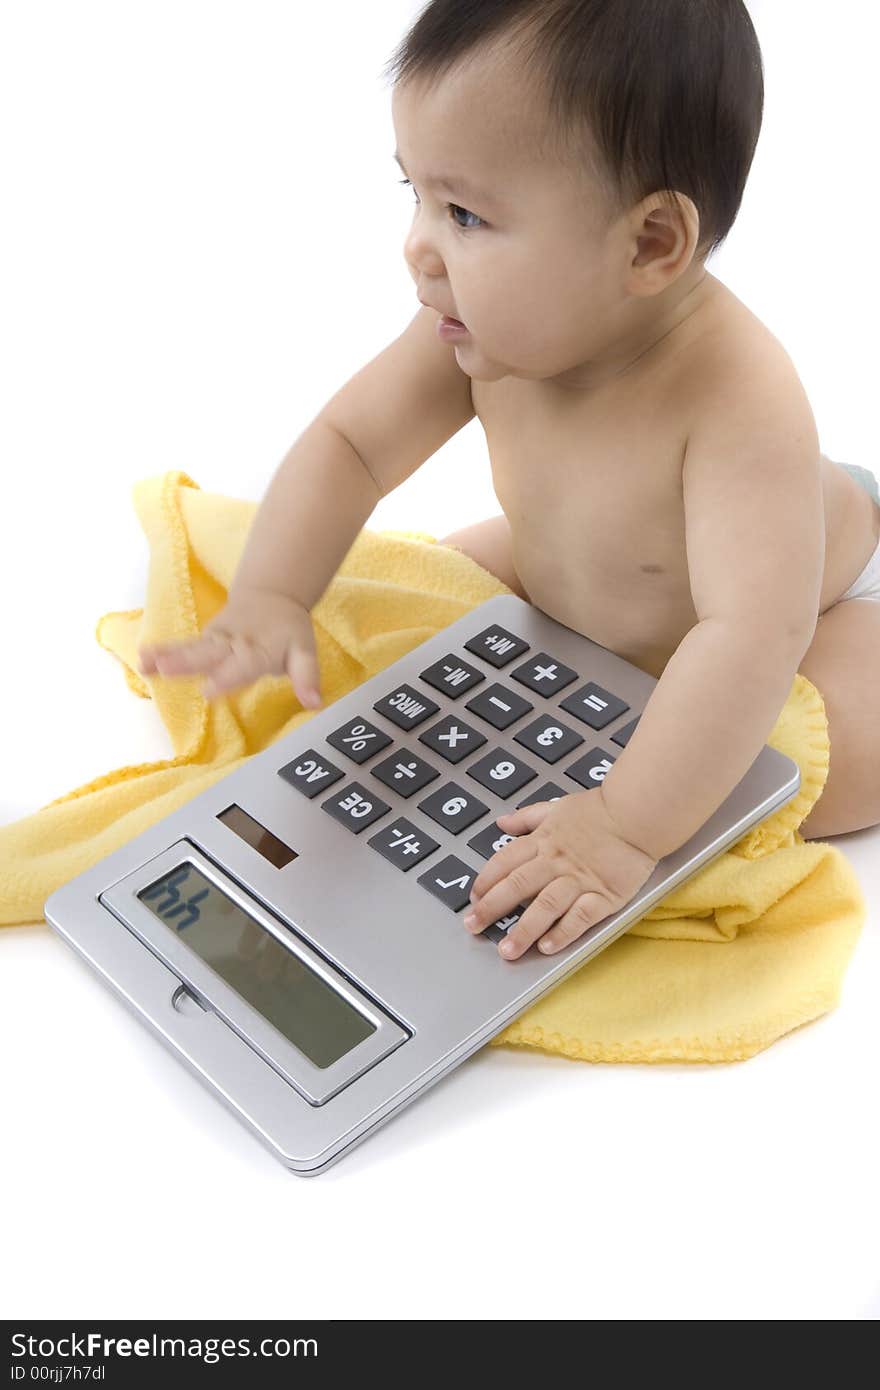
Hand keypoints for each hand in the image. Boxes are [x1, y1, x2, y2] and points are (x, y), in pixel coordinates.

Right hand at [137, 587, 322, 707]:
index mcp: (257, 650)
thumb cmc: (288, 631)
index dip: (226, 677)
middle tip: (165, 669)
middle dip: (186, 662)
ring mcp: (215, 639)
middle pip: (209, 653)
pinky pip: (183, 646)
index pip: (241, 665)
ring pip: (191, 648)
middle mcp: (232, 644)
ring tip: (145, 664)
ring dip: (167, 656)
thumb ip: (307, 677)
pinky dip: (161, 652)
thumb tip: (315, 702)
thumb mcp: (305, 652)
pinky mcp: (204, 638)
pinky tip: (141, 661)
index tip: (208, 689)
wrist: (272, 596)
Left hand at [462, 788, 658, 960]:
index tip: (473, 900)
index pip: (505, 862)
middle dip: (492, 909)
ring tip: (508, 951)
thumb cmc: (601, 810)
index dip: (485, 882)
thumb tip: (501, 823)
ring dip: (524, 930)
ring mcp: (580, 880)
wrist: (639, 813)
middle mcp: (556, 862)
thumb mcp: (557, 806)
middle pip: (517, 886)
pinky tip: (547, 947)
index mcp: (544, 841)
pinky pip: (580, 917)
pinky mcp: (604, 895)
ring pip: (545, 906)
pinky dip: (563, 933)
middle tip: (472, 927)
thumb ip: (527, 818)